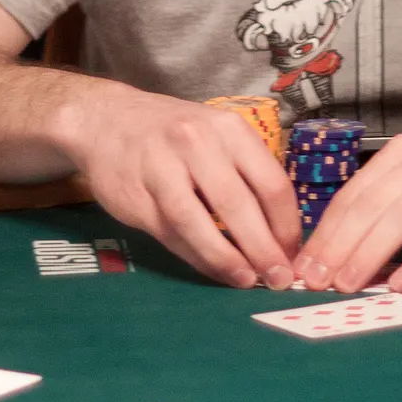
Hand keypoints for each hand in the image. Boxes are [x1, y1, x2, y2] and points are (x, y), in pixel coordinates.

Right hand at [68, 86, 300, 289]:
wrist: (107, 120)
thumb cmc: (175, 134)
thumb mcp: (217, 137)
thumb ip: (245, 175)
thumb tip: (278, 235)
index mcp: (228, 129)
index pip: (270, 182)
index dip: (287, 226)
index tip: (294, 254)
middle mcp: (196, 142)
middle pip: (238, 204)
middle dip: (263, 249)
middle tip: (280, 280)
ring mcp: (161, 168)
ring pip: (197, 222)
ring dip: (226, 258)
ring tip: (246, 281)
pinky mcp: (134, 195)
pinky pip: (170, 232)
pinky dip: (195, 256)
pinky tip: (213, 269)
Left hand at [296, 118, 401, 293]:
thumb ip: (394, 203)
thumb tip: (350, 251)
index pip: (355, 192)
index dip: (324, 230)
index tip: (302, 263)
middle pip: (371, 205)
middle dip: (336, 245)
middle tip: (313, 280)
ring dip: (368, 254)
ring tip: (345, 285)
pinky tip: (400, 284)